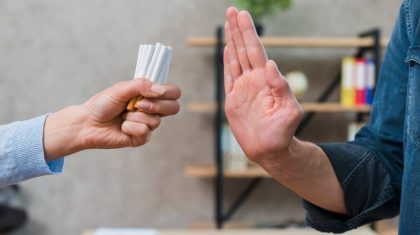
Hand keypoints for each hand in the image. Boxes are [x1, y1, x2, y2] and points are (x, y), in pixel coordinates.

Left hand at [43, 79, 180, 160]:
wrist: (87, 122)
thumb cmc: (103, 104)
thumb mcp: (122, 89)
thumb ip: (142, 85)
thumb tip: (161, 90)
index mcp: (150, 95)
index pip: (173, 92)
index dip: (169, 92)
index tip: (154, 92)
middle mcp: (153, 110)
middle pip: (174, 107)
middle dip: (156, 106)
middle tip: (138, 104)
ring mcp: (148, 124)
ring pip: (155, 120)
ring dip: (135, 116)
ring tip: (123, 116)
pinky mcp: (141, 138)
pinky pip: (145, 132)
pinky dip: (130, 127)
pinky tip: (122, 127)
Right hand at [224, 7, 302, 162]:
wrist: (270, 150)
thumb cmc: (283, 133)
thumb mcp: (290, 111)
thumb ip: (282, 88)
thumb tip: (271, 64)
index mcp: (266, 80)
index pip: (256, 51)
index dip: (249, 33)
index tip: (242, 15)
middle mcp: (254, 80)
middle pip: (244, 49)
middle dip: (237, 29)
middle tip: (232, 10)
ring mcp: (243, 88)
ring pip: (235, 59)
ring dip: (231, 41)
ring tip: (228, 24)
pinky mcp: (233, 99)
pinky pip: (228, 76)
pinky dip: (226, 62)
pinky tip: (226, 49)